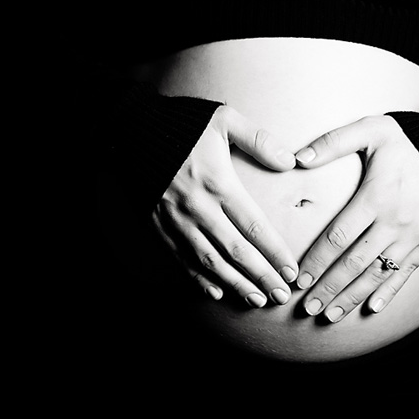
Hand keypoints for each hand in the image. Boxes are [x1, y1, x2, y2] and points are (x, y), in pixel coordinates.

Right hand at [151, 105, 298, 306]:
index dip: (275, 252)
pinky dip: (199, 279)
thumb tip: (290, 162)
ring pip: (210, 262)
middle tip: (280, 295)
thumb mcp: (223, 120)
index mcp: (219, 184)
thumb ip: (259, 140)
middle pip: (237, 251)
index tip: (292, 272)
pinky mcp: (158, 228)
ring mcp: (176, 222)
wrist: (127, 131)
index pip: (254, 226)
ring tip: (256, 299)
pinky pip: (181, 260)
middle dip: (262, 276)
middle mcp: (199, 209)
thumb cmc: (180, 124)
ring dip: (235, 284)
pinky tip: (216, 292)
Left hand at [294, 115, 418, 320]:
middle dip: (328, 288)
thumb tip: (297, 158)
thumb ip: (333, 142)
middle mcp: (395, 222)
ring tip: (329, 315)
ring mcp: (413, 237)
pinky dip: (388, 293)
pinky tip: (371, 309)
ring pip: (377, 275)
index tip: (299, 279)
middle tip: (307, 308)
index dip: (316, 261)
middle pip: (354, 263)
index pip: (338, 237)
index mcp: (376, 197)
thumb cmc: (405, 143)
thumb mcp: (370, 130)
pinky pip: (405, 274)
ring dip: (351, 297)